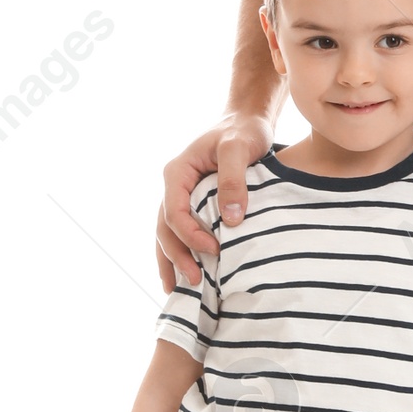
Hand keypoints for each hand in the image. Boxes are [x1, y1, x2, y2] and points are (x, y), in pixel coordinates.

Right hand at [157, 106, 275, 290]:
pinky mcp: (193, 203)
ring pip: (167, 234)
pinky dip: (179, 253)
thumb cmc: (243, 131)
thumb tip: (231, 220)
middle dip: (177, 257)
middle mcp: (174, 186)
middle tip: (196, 282)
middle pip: (165, 228)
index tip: (213, 251)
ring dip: (171, 261)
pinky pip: (180, 231)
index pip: (174, 212)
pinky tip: (183, 276)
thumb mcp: (240, 148)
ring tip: (179, 290)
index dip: (190, 236)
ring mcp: (180, 196)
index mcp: (177, 172)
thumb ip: (233, 180)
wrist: (246, 120)